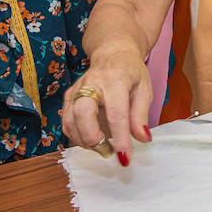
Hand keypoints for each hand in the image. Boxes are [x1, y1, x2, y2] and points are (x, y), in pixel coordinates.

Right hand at [61, 45, 152, 164]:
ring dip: (84, 141)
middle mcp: (91, 84)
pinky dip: (77, 136)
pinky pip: (66, 122)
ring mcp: (76, 90)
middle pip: (82, 115)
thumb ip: (141, 115)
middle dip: (93, 139)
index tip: (124, 158)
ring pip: (70, 121)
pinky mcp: (68, 97)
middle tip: (108, 151)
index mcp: (115, 80)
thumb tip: (142, 139)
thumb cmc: (131, 72)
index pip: (116, 114)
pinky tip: (92, 139)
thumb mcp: (144, 89)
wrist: (112, 53)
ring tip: (102, 147)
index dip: (120, 139)